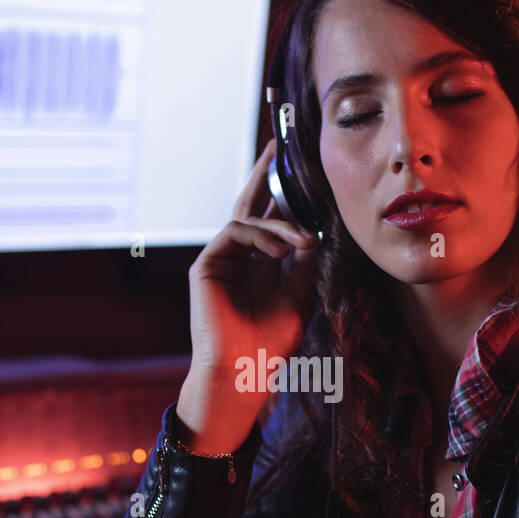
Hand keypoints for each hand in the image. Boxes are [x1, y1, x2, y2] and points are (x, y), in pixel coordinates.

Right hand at [187, 139, 318, 378]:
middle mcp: (238, 259)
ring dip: (280, 224)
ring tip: (302, 241)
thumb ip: (303, 265)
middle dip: (262, 176)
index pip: (270, 223)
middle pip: (248, 207)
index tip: (304, 177)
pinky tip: (281, 250)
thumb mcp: (298, 298)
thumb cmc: (271, 344)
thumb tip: (313, 234)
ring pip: (248, 219)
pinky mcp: (206, 265)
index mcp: (259, 267)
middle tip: (276, 146)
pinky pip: (235, 232)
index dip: (283, 199)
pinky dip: (261, 236)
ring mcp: (220, 261)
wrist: (243, 371)